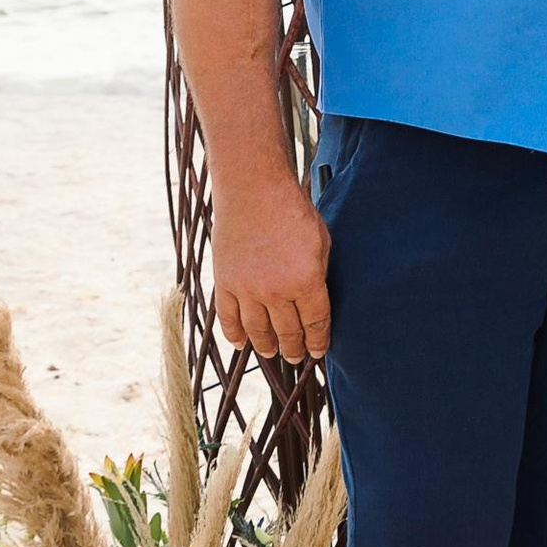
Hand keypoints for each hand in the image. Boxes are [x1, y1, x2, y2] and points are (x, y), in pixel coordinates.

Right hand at [213, 173, 331, 363]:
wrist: (253, 189)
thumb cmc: (292, 210)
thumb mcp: (321, 242)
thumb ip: (319, 274)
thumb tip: (316, 299)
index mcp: (306, 281)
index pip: (316, 323)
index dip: (318, 341)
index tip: (319, 351)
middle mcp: (276, 291)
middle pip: (288, 332)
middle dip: (295, 348)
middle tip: (297, 357)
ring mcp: (247, 289)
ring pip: (258, 331)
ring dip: (267, 346)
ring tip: (272, 353)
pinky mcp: (225, 282)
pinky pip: (228, 317)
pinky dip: (234, 334)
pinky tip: (241, 344)